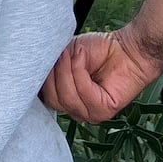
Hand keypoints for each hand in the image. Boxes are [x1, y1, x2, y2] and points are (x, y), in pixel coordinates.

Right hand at [39, 27, 162, 122]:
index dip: (41, 79)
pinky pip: (84, 95)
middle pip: (53, 100)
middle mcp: (76, 109)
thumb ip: (51, 66)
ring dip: (68, 72)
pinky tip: (83, 58)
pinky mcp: (104, 111)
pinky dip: (80, 73)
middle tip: (61, 55)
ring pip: (67, 99)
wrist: (126, 48)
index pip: (44, 98)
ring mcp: (90, 113)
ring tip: (74, 54)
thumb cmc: (99, 50)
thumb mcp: (66, 55)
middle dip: (54, 74)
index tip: (42, 60)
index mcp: (66, 98)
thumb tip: (36, 69)